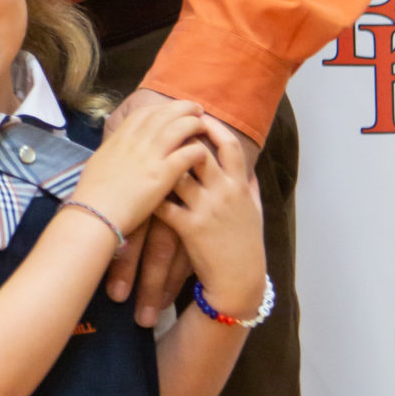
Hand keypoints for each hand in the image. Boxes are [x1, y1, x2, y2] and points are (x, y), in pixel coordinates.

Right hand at [71, 95, 211, 240]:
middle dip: (182, 108)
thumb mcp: (98, 162)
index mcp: (119, 139)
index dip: (160, 107)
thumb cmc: (92, 194)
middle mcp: (135, 142)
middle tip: (196, 109)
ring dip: (193, 124)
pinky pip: (186, 154)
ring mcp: (150, 157)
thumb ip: (113, 151)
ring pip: (177, 129)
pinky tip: (203, 152)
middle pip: (164, 115)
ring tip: (204, 125)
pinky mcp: (162, 175)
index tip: (172, 108)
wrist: (94, 214)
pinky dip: (197, 149)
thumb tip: (116, 148)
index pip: (143, 113)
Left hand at [155, 122, 267, 319]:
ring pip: (178, 174)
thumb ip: (250, 184)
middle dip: (180, 137)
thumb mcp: (255, 210)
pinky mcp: (189, 227)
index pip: (228, 145)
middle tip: (165, 129)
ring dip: (161, 162)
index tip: (198, 115)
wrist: (240, 280)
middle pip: (199, 152)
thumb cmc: (247, 243)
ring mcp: (206, 209)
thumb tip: (247, 164)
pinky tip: (139, 186)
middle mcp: (224, 192)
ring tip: (147, 154)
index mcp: (240, 185)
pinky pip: (164, 204)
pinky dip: (151, 194)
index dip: (212, 127)